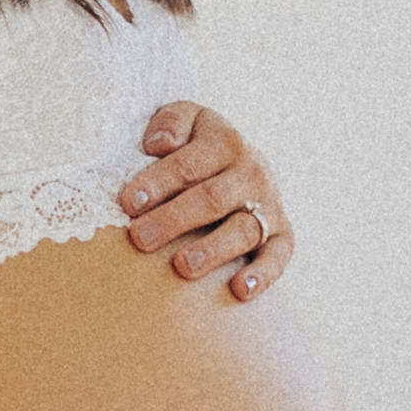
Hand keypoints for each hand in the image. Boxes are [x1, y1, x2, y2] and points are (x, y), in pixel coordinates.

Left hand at [118, 99, 294, 303]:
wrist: (241, 163)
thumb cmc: (196, 147)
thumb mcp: (185, 120)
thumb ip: (171, 122)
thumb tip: (159, 144)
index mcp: (225, 142)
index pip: (189, 164)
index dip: (158, 183)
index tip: (128, 203)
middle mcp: (251, 173)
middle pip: (212, 199)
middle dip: (174, 220)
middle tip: (140, 239)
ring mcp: (269, 205)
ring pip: (244, 230)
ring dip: (213, 250)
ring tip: (182, 267)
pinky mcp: (282, 234)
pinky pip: (278, 256)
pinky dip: (263, 274)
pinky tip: (239, 290)